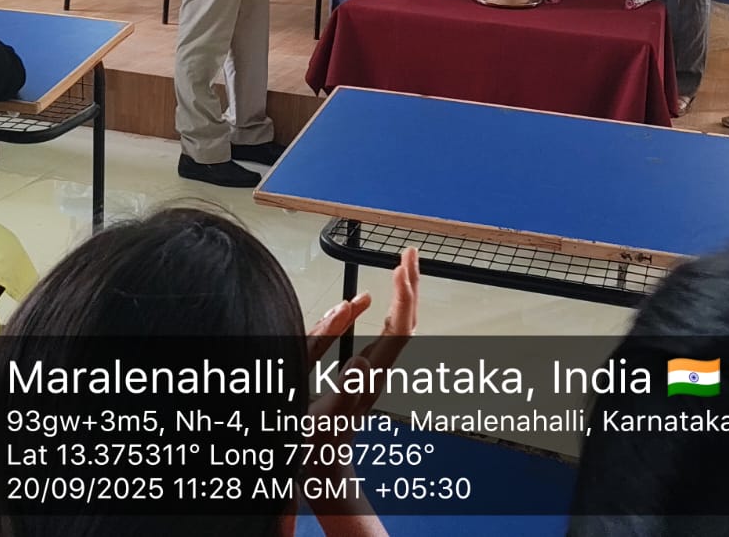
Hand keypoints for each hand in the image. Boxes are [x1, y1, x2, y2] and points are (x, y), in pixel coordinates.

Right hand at [304, 250, 419, 502]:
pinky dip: (383, 312)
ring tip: (400, 266)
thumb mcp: (326, 422)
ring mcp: (373, 373)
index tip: (401, 265)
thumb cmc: (318, 451)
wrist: (324, 476)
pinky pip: (381, 337)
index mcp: (371, 378)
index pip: (397, 329)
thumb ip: (346, 394)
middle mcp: (378, 373)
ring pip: (397, 328)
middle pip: (405, 322)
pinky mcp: (364, 376)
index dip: (402, 295)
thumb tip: (363, 359)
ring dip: (400, 295)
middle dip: (409, 285)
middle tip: (410, 253)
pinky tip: (370, 302)